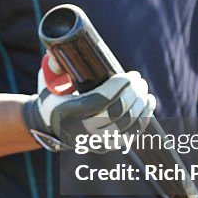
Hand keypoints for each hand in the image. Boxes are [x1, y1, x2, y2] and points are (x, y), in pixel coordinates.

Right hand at [23, 63, 155, 151]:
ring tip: (144, 88)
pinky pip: (130, 134)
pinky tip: (149, 102)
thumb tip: (59, 52)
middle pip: (117, 113)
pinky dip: (143, 117)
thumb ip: (55, 63)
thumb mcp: (48, 78)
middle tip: (138, 79)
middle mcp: (80, 131)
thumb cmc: (52, 95)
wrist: (48, 124)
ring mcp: (94, 141)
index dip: (118, 87)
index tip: (128, 75)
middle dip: (133, 93)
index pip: (99, 101)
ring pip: (127, 124)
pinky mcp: (105, 145)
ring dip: (141, 104)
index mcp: (66, 112)